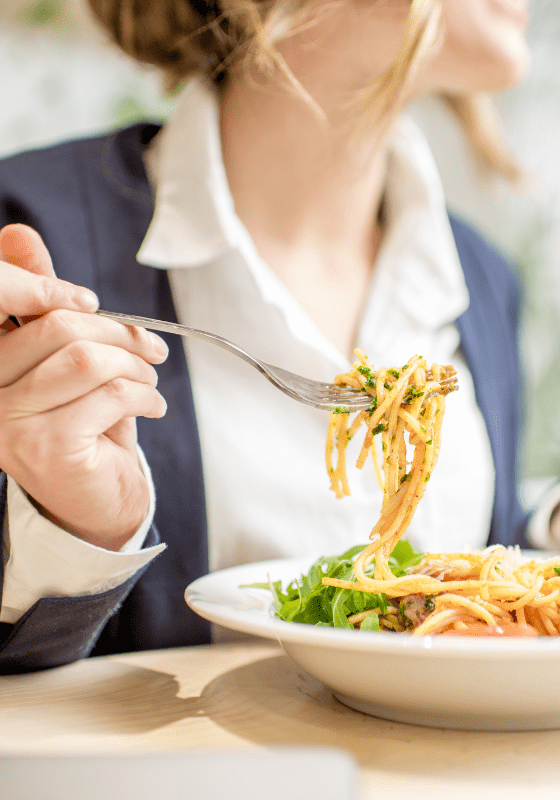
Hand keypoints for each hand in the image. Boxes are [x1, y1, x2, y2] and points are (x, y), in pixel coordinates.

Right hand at [0, 224, 168, 549]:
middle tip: (152, 352)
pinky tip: (153, 408)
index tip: (96, 305)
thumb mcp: (67, 360)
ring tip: (151, 384)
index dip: (54, 291)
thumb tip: (18, 232)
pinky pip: (109, 396)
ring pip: (88, 359)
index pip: (7, 302)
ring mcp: (8, 422)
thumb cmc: (84, 424)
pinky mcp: (46, 447)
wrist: (96, 501)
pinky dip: (145, 397)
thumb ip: (45, 304)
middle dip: (121, 333)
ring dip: (136, 367)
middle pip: (59, 327)